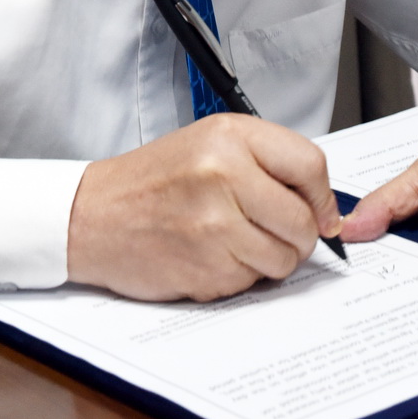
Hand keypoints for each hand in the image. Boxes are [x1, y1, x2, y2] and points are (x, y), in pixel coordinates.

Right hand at [66, 114, 343, 301]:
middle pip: (303, 222)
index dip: (323, 197)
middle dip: (299, 236)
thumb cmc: (153, 180)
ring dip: (269, 259)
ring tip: (236, 241)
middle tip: (277, 232)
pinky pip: (251, 282)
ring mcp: (214, 224)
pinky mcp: (205, 266)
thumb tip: (324, 208)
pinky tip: (211, 255)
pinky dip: (239, 275)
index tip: (322, 212)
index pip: (310, 166)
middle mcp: (223, 175)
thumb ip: (268, 163)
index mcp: (229, 137)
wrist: (93, 215)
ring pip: (283, 259)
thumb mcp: (210, 143)